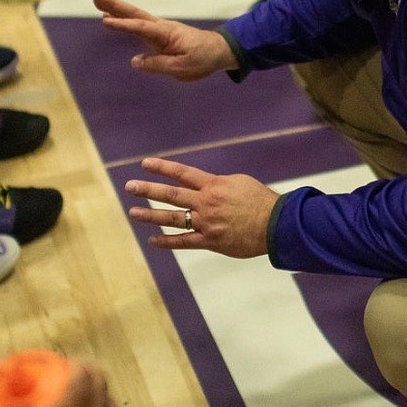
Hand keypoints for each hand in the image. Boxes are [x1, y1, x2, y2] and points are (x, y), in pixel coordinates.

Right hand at [93, 0, 237, 80]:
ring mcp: (159, 29)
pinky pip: (137, 25)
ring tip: (98, 3)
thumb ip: (157, 64)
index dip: (123, 25)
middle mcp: (160, 27)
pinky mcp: (158, 34)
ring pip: (134, 17)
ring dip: (116, 9)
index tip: (105, 21)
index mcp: (166, 34)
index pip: (141, 28)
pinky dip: (124, 19)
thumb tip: (135, 61)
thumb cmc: (202, 59)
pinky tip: (112, 18)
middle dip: (115, 5)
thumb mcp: (182, 68)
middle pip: (134, 14)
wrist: (218, 50)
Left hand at [125, 157, 277, 258]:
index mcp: (213, 185)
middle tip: (129, 187)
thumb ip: (218, 184)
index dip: (162, 167)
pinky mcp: (210, 241)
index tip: (144, 164)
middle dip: (147, 190)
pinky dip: (167, 242)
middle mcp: (205, 203)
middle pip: (171, 194)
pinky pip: (184, 242)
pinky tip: (153, 240)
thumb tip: (206, 185)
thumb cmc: (261, 201)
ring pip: (172, 218)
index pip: (182, 173)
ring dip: (150, 215)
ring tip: (133, 212)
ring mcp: (206, 223)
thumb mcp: (239, 182)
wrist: (276, 224)